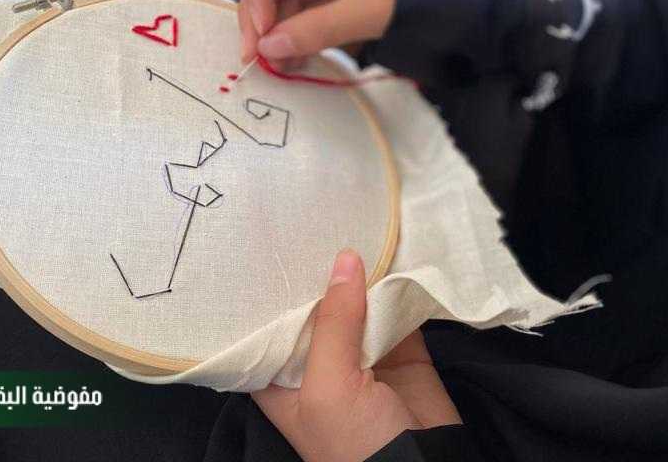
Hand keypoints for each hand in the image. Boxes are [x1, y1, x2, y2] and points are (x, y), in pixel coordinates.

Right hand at [238, 0, 399, 63]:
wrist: (474, 6)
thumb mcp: (375, 10)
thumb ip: (319, 28)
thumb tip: (269, 48)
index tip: (261, 23)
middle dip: (263, 10)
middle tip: (256, 54)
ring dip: (278, 28)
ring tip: (277, 64)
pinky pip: (307, 9)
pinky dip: (297, 34)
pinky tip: (293, 59)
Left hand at [252, 250, 461, 461]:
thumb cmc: (354, 444)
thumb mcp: (329, 385)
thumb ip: (334, 322)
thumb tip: (345, 259)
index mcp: (282, 380)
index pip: (267, 327)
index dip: (270, 292)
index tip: (272, 247)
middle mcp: (317, 365)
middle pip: (314, 309)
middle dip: (319, 274)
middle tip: (317, 226)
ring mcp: (360, 357)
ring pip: (356, 306)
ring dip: (360, 277)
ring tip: (356, 230)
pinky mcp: (400, 351)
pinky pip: (394, 310)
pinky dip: (396, 287)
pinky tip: (391, 255)